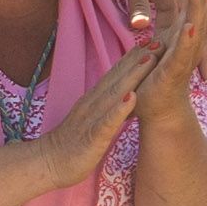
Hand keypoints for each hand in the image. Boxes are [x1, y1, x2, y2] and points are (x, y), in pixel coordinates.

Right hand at [39, 40, 159, 183]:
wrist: (48, 163)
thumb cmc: (73, 143)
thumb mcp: (92, 119)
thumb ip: (104, 104)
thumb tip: (121, 92)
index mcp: (94, 100)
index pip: (115, 75)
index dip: (133, 58)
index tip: (151, 42)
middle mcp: (93, 104)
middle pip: (117, 78)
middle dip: (138, 61)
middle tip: (157, 43)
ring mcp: (92, 119)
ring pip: (114, 94)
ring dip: (132, 77)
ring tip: (149, 60)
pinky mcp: (92, 137)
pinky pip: (106, 122)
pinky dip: (119, 109)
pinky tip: (131, 98)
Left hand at [139, 0, 206, 128]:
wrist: (157, 108)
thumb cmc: (157, 70)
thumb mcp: (157, 30)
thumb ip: (163, 9)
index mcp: (188, 28)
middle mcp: (192, 39)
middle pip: (203, 4)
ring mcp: (186, 54)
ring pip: (196, 24)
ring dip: (198, 4)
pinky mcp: (175, 71)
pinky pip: (182, 53)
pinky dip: (187, 39)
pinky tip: (189, 25)